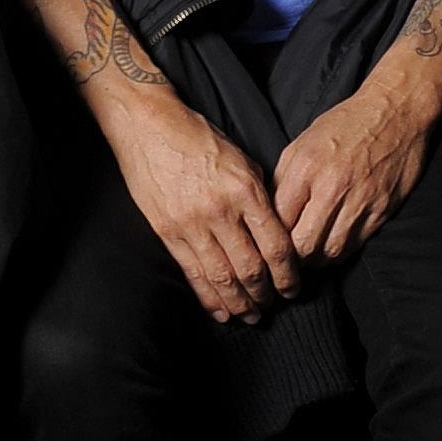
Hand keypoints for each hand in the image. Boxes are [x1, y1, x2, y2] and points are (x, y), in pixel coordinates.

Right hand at [106, 97, 300, 326]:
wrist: (148, 125)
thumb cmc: (196, 137)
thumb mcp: (240, 159)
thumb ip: (258, 195)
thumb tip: (273, 229)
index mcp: (245, 190)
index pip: (276, 246)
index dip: (288, 275)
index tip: (293, 287)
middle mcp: (220, 210)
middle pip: (251, 268)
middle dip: (266, 294)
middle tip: (273, 304)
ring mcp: (191, 223)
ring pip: (222, 278)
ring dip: (240, 303)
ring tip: (251, 315)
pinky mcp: (167, 231)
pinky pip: (193, 273)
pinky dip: (209, 298)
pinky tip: (221, 312)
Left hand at [272, 75, 438, 265]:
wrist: (395, 111)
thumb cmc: (345, 124)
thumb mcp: (302, 142)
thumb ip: (284, 177)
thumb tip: (270, 210)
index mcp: (306, 166)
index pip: (280, 218)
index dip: (272, 235)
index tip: (270, 239)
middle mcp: (333, 187)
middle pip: (304, 244)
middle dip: (293, 255)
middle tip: (289, 254)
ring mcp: (360, 201)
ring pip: (331, 252)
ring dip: (317, 258)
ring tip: (310, 252)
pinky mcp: (382, 211)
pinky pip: (356, 245)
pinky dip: (341, 251)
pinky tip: (332, 243)